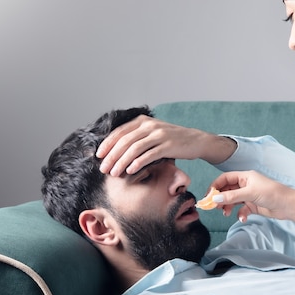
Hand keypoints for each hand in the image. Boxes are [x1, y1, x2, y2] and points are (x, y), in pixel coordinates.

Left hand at [96, 115, 236, 175]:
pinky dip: (138, 163)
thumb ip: (137, 137)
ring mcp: (159, 134)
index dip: (107, 144)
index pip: (119, 132)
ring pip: (134, 148)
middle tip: (103, 169)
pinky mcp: (168, 145)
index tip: (99, 156)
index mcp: (143, 121)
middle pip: (125, 141)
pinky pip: (149, 154)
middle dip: (112, 156)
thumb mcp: (153, 134)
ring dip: (122, 162)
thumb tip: (115, 151)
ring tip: (114, 173)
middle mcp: (150, 125)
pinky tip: (130, 171)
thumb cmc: (171, 140)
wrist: (196, 140)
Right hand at [208, 170, 294, 224]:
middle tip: (214, 207)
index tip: (209, 196)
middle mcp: (246, 184)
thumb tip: (215, 198)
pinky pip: (241, 209)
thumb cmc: (272, 193)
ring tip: (225, 213)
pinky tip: (242, 218)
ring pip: (233, 200)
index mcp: (245, 176)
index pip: (225, 179)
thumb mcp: (250, 193)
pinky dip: (240, 214)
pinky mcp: (253, 205)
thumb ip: (231, 196)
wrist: (288, 205)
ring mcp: (249, 195)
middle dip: (220, 198)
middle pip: (227, 190)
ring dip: (228, 207)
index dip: (216, 186)